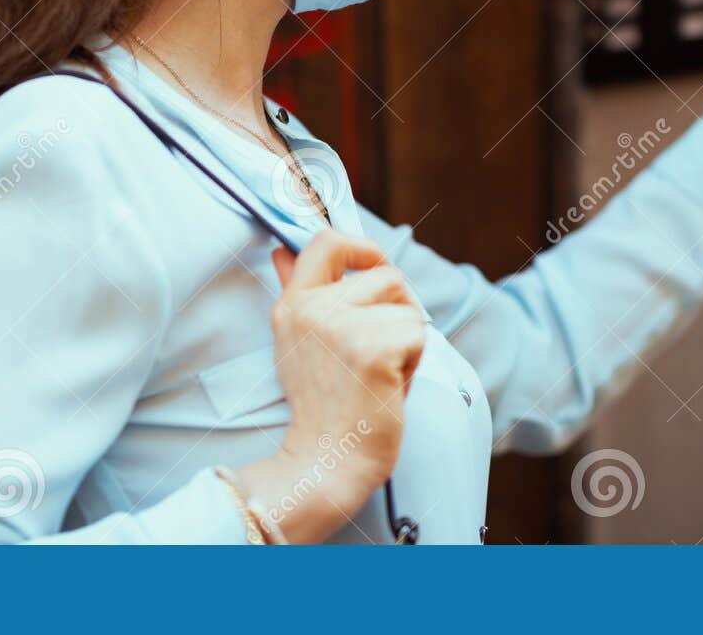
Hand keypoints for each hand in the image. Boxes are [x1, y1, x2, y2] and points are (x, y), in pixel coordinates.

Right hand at [235, 230, 424, 541]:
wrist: (326, 461)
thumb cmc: (321, 405)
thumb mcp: (297, 342)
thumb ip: (295, 290)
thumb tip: (283, 250)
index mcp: (294, 305)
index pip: (326, 240)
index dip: (361, 246)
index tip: (372, 267)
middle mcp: (313, 309)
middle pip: (387, 274)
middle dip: (398, 310)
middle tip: (380, 352)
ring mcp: (342, 326)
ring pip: (407, 306)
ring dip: (407, 340)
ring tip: (381, 373)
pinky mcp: (374, 348)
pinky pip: (418, 333)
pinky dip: (415, 362)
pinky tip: (390, 387)